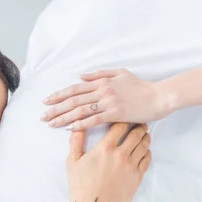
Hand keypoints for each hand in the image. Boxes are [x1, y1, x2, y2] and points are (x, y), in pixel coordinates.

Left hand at [42, 69, 172, 129]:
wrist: (159, 97)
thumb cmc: (141, 87)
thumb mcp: (120, 73)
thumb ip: (99, 74)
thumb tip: (80, 76)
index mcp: (102, 82)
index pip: (75, 88)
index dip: (59, 95)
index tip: (46, 101)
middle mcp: (102, 91)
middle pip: (73, 99)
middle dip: (55, 108)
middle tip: (42, 116)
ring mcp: (108, 102)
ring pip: (80, 110)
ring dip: (63, 117)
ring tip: (51, 123)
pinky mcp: (115, 113)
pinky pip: (93, 119)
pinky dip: (80, 124)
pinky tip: (69, 128)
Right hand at [66, 123, 150, 201]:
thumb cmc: (80, 186)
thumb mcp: (72, 162)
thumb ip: (76, 142)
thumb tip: (78, 126)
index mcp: (104, 148)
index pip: (119, 126)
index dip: (124, 119)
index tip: (126, 116)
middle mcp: (120, 154)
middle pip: (136, 134)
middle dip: (139, 126)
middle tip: (140, 123)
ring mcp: (131, 166)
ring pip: (143, 146)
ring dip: (145, 138)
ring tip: (145, 135)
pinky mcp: (137, 177)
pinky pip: (147, 160)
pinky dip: (147, 153)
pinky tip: (145, 151)